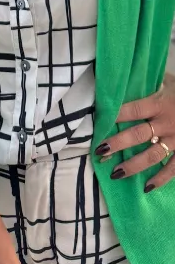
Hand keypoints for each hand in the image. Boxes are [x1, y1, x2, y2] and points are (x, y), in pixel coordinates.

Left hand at [96, 75, 174, 192]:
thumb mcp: (168, 81)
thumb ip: (148, 82)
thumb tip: (120, 76)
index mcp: (159, 104)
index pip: (131, 110)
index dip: (113, 117)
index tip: (95, 123)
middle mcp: (166, 123)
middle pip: (138, 135)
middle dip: (117, 144)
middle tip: (99, 151)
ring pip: (152, 155)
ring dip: (133, 165)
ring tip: (115, 173)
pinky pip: (174, 168)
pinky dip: (161, 179)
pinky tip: (147, 187)